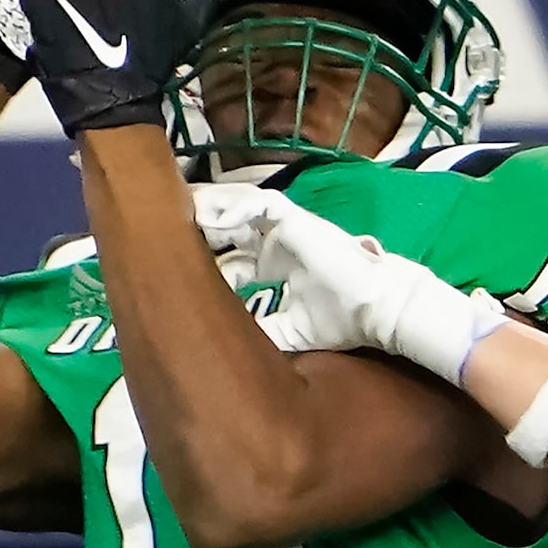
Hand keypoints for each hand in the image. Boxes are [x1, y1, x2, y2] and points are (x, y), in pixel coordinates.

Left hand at [191, 183, 506, 379]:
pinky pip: (261, 206)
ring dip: (213, 207)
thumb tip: (235, 341)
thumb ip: (264, 328)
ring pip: (240, 208)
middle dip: (201, 225)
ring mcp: (287, 228)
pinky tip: (215, 216)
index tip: (180, 269)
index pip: (232, 258)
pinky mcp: (297, 221)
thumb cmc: (343, 318)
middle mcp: (277, 243)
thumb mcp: (291, 330)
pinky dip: (237, 208)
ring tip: (184, 209)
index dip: (206, 261)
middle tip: (167, 224)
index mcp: (276, 264)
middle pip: (230, 227)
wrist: (379, 309)